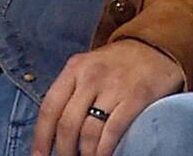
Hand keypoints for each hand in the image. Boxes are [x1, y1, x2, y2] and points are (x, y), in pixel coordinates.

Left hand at [32, 41, 184, 155]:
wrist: (154, 47)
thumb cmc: (116, 64)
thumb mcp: (87, 67)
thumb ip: (71, 91)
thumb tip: (53, 129)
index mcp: (74, 69)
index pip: (50, 107)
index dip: (41, 137)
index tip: (38, 155)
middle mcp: (91, 77)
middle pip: (67, 124)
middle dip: (64, 150)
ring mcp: (114, 87)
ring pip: (89, 132)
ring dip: (85, 154)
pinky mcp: (136, 97)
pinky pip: (113, 131)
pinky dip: (104, 150)